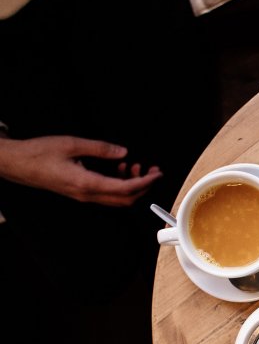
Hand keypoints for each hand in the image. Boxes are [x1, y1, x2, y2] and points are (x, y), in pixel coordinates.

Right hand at [0, 135, 161, 205]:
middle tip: (151, 170)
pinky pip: (106, 194)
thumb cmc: (39, 154)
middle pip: (125, 199)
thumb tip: (123, 152)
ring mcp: (84, 196)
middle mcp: (87, 194)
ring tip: (134, 165)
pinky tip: (119, 168)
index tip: (156, 174)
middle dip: (143, 186)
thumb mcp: (72, 144)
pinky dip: (119, 184)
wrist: (17, 164)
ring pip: (117, 198)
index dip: (145, 182)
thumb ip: (101, 149)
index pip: (125, 189)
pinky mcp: (81, 193)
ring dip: (131, 185)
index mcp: (86, 183)